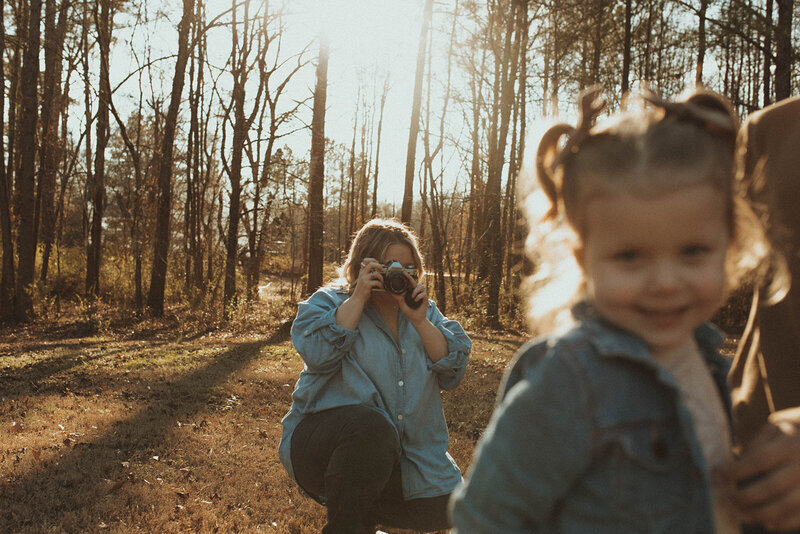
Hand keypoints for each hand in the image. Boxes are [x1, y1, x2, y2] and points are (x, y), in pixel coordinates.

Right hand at [352, 258, 384, 304]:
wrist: (357, 299)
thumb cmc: (362, 290)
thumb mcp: (363, 280)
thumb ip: (368, 275)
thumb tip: (379, 271)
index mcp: (361, 272)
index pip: (366, 261)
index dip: (373, 260)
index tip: (379, 265)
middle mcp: (362, 274)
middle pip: (371, 264)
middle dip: (379, 266)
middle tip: (382, 271)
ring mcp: (364, 279)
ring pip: (376, 273)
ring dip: (381, 277)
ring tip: (382, 281)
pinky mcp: (367, 285)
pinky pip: (377, 282)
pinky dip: (381, 285)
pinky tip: (381, 287)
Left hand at [391, 273, 426, 323]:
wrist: (416, 319)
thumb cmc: (409, 312)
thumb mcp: (401, 304)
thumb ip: (398, 298)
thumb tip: (391, 292)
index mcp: (410, 292)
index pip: (409, 283)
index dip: (407, 277)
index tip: (403, 272)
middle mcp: (416, 292)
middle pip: (415, 282)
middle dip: (410, 277)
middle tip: (405, 274)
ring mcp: (421, 295)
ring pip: (421, 286)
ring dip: (416, 290)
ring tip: (412, 297)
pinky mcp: (425, 298)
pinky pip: (423, 293)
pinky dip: (419, 296)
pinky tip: (415, 300)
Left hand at [725, 407, 799, 531]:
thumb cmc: (797, 431)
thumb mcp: (778, 428)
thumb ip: (757, 444)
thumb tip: (736, 466)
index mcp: (791, 444)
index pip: (757, 461)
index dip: (734, 471)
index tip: (716, 476)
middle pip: (770, 488)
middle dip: (743, 497)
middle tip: (726, 499)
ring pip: (784, 506)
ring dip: (759, 514)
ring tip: (740, 514)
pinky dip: (783, 523)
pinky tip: (767, 523)